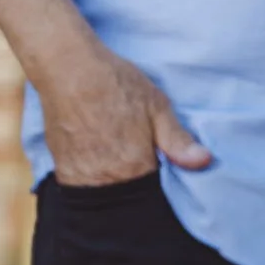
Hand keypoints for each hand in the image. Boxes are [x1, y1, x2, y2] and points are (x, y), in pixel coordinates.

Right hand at [40, 40, 212, 185]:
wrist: (67, 67)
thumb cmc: (116, 83)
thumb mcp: (156, 106)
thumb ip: (177, 140)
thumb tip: (204, 162)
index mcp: (133, 166)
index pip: (152, 195)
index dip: (159, 184)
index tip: (159, 168)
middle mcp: (105, 178)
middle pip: (126, 197)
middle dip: (136, 184)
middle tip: (136, 156)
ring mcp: (79, 176)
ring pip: (104, 193)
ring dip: (113, 182)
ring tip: (115, 152)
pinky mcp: (61, 168)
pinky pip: (82, 184)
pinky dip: (92, 177)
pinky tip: (98, 154)